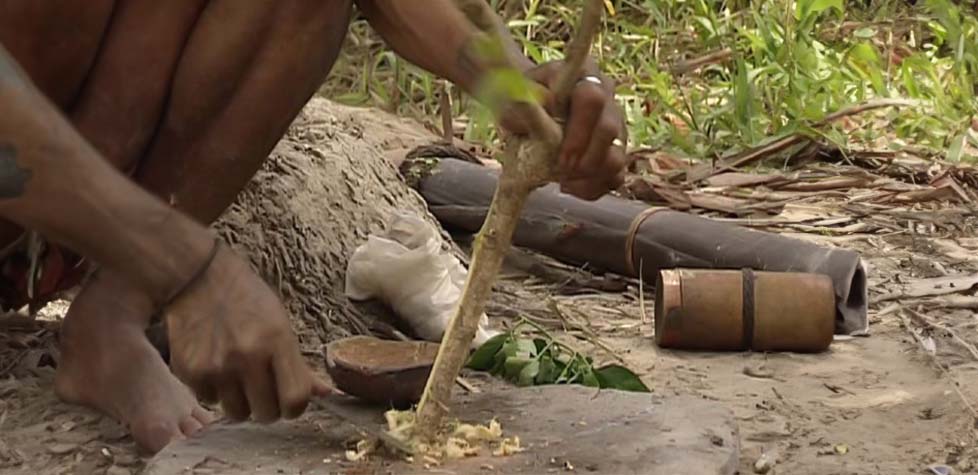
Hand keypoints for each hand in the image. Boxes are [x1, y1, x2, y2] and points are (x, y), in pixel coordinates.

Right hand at [164, 243, 330, 422]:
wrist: (199, 278)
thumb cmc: (247, 298)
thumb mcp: (281, 323)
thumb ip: (300, 363)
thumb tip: (326, 393)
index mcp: (277, 341)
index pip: (295, 398)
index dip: (295, 407)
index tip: (290, 402)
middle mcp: (247, 356)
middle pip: (267, 413)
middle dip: (269, 406)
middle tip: (264, 389)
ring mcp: (216, 366)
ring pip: (237, 413)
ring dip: (241, 402)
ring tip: (238, 377)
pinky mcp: (190, 371)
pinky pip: (209, 401)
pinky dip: (214, 391)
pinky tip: (215, 367)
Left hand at [501, 59, 627, 200]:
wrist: (527, 111)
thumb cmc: (521, 102)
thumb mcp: (512, 100)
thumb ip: (520, 107)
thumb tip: (538, 110)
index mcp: (582, 76)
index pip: (592, 98)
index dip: (579, 130)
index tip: (560, 156)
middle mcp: (606, 96)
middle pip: (610, 129)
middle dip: (586, 159)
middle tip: (561, 173)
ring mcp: (614, 124)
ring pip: (617, 156)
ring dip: (591, 176)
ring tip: (563, 181)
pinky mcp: (614, 150)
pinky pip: (615, 176)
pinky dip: (593, 188)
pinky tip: (570, 187)